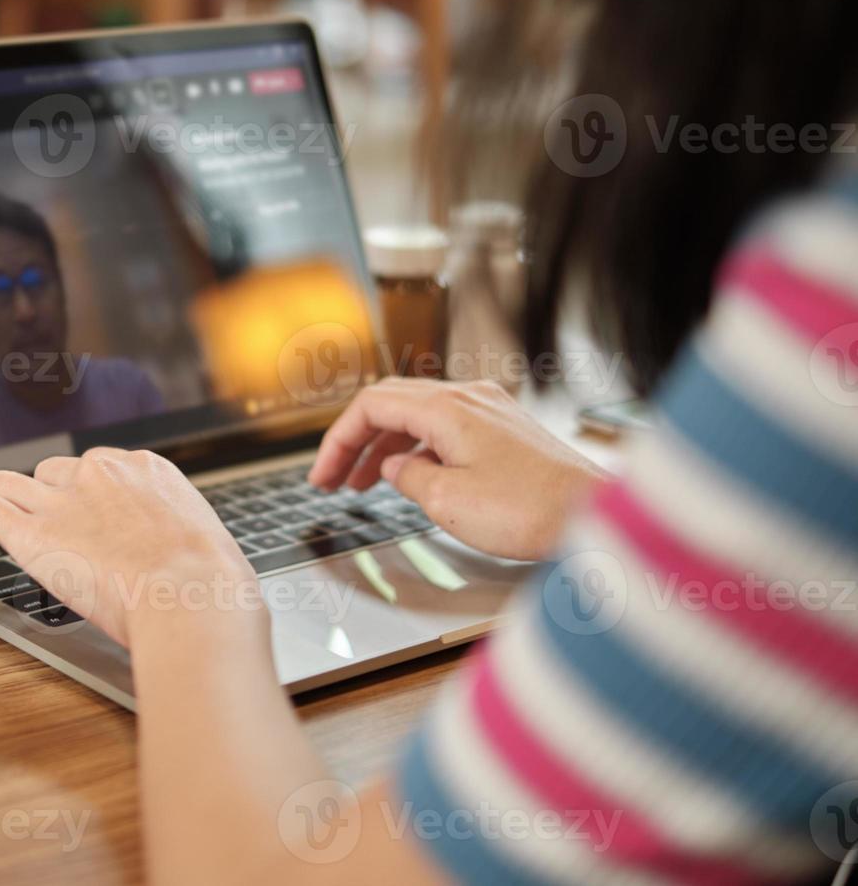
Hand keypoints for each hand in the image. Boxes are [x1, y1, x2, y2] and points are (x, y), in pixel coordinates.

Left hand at [0, 447, 263, 647]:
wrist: (191, 596)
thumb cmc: (209, 582)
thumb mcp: (204, 542)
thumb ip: (178, 538)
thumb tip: (186, 557)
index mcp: (143, 469)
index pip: (102, 469)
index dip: (91, 494)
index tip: (91, 513)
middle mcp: (98, 473)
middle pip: (54, 475)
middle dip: (51, 497)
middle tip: (54, 527)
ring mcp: (61, 501)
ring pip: (13, 484)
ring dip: (4, 494)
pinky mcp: (31, 534)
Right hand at [308, 378, 607, 559]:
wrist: (595, 518)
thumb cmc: (531, 510)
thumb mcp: (448, 501)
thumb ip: (409, 478)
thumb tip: (395, 469)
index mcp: (447, 408)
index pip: (370, 406)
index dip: (338, 440)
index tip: (322, 475)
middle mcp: (468, 398)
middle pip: (391, 405)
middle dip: (356, 442)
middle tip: (334, 479)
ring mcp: (490, 410)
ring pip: (418, 416)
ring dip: (385, 447)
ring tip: (365, 484)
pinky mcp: (506, 429)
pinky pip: (446, 427)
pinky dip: (418, 449)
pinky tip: (413, 478)